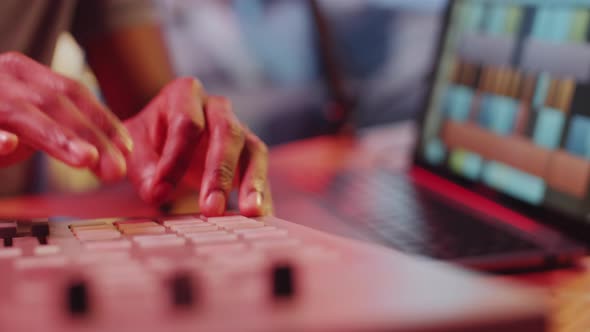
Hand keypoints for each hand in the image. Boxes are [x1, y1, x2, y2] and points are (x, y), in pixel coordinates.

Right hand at [0, 52, 131, 180]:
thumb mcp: (24, 119)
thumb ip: (57, 127)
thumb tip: (104, 154)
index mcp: (24, 74)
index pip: (72, 93)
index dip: (103, 120)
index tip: (127, 148)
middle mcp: (4, 78)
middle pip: (56, 104)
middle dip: (92, 137)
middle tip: (116, 169)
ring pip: (21, 113)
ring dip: (57, 136)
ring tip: (87, 158)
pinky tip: (10, 144)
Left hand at [125, 78, 271, 216]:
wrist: (164, 135)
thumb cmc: (149, 139)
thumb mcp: (135, 148)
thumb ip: (143, 169)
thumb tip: (157, 194)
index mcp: (185, 94)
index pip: (187, 123)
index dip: (175, 158)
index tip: (161, 191)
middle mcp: (218, 108)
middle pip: (228, 133)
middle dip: (220, 173)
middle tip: (212, 209)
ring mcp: (240, 129)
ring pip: (255, 151)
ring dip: (253, 183)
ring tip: (251, 212)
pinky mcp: (251, 155)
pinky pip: (262, 174)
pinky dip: (263, 197)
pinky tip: (261, 220)